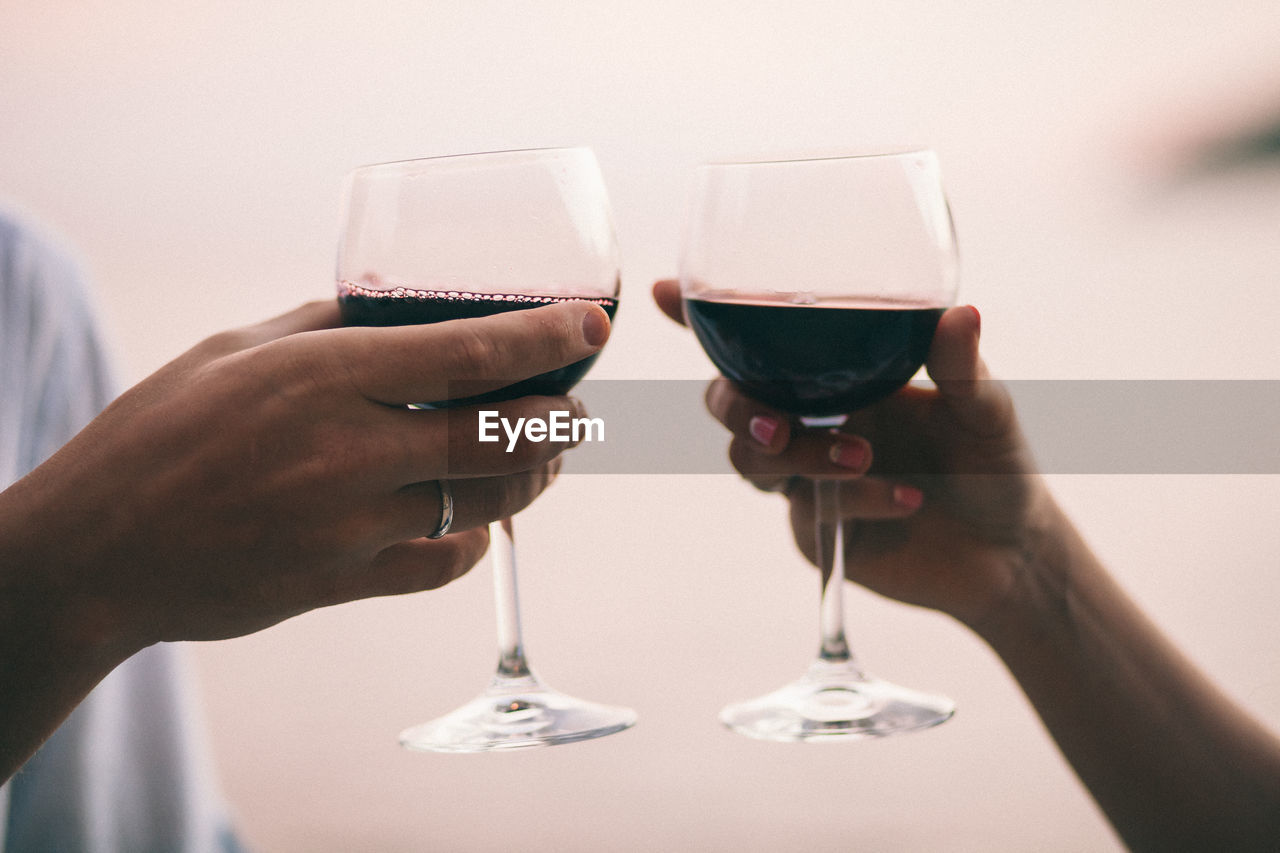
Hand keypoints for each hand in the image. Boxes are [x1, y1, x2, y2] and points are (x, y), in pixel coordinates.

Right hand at [0, 298, 610, 651]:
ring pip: (489, 501)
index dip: (546, 337)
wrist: (96, 553)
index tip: (592, 324)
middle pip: (503, 435)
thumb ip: (325, 329)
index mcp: (324, 376)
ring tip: (543, 456)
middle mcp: (350, 451)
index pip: (469, 352)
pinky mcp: (345, 583)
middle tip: (576, 403)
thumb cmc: (156, 434)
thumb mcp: (234, 350)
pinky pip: (446, 564)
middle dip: (562, 419)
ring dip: (534, 477)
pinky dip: (475, 540)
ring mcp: (352, 526)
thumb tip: (398, 313)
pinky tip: (474, 520)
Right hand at [653, 279, 1045, 627]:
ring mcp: (807, 478)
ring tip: (862, 458)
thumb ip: (963, 366)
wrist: (1010, 554)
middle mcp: (812, 420)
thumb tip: (960, 314)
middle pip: (730, 402)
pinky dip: (854, 500)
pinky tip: (906, 500)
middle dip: (736, 408)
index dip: (703, 318)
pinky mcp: (817, 530)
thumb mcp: (985, 408)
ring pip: (751, 462)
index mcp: (838, 375)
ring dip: (797, 456)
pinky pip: (808, 511)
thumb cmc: (994, 464)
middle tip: (777, 424)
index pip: (758, 341)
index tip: (663, 291)